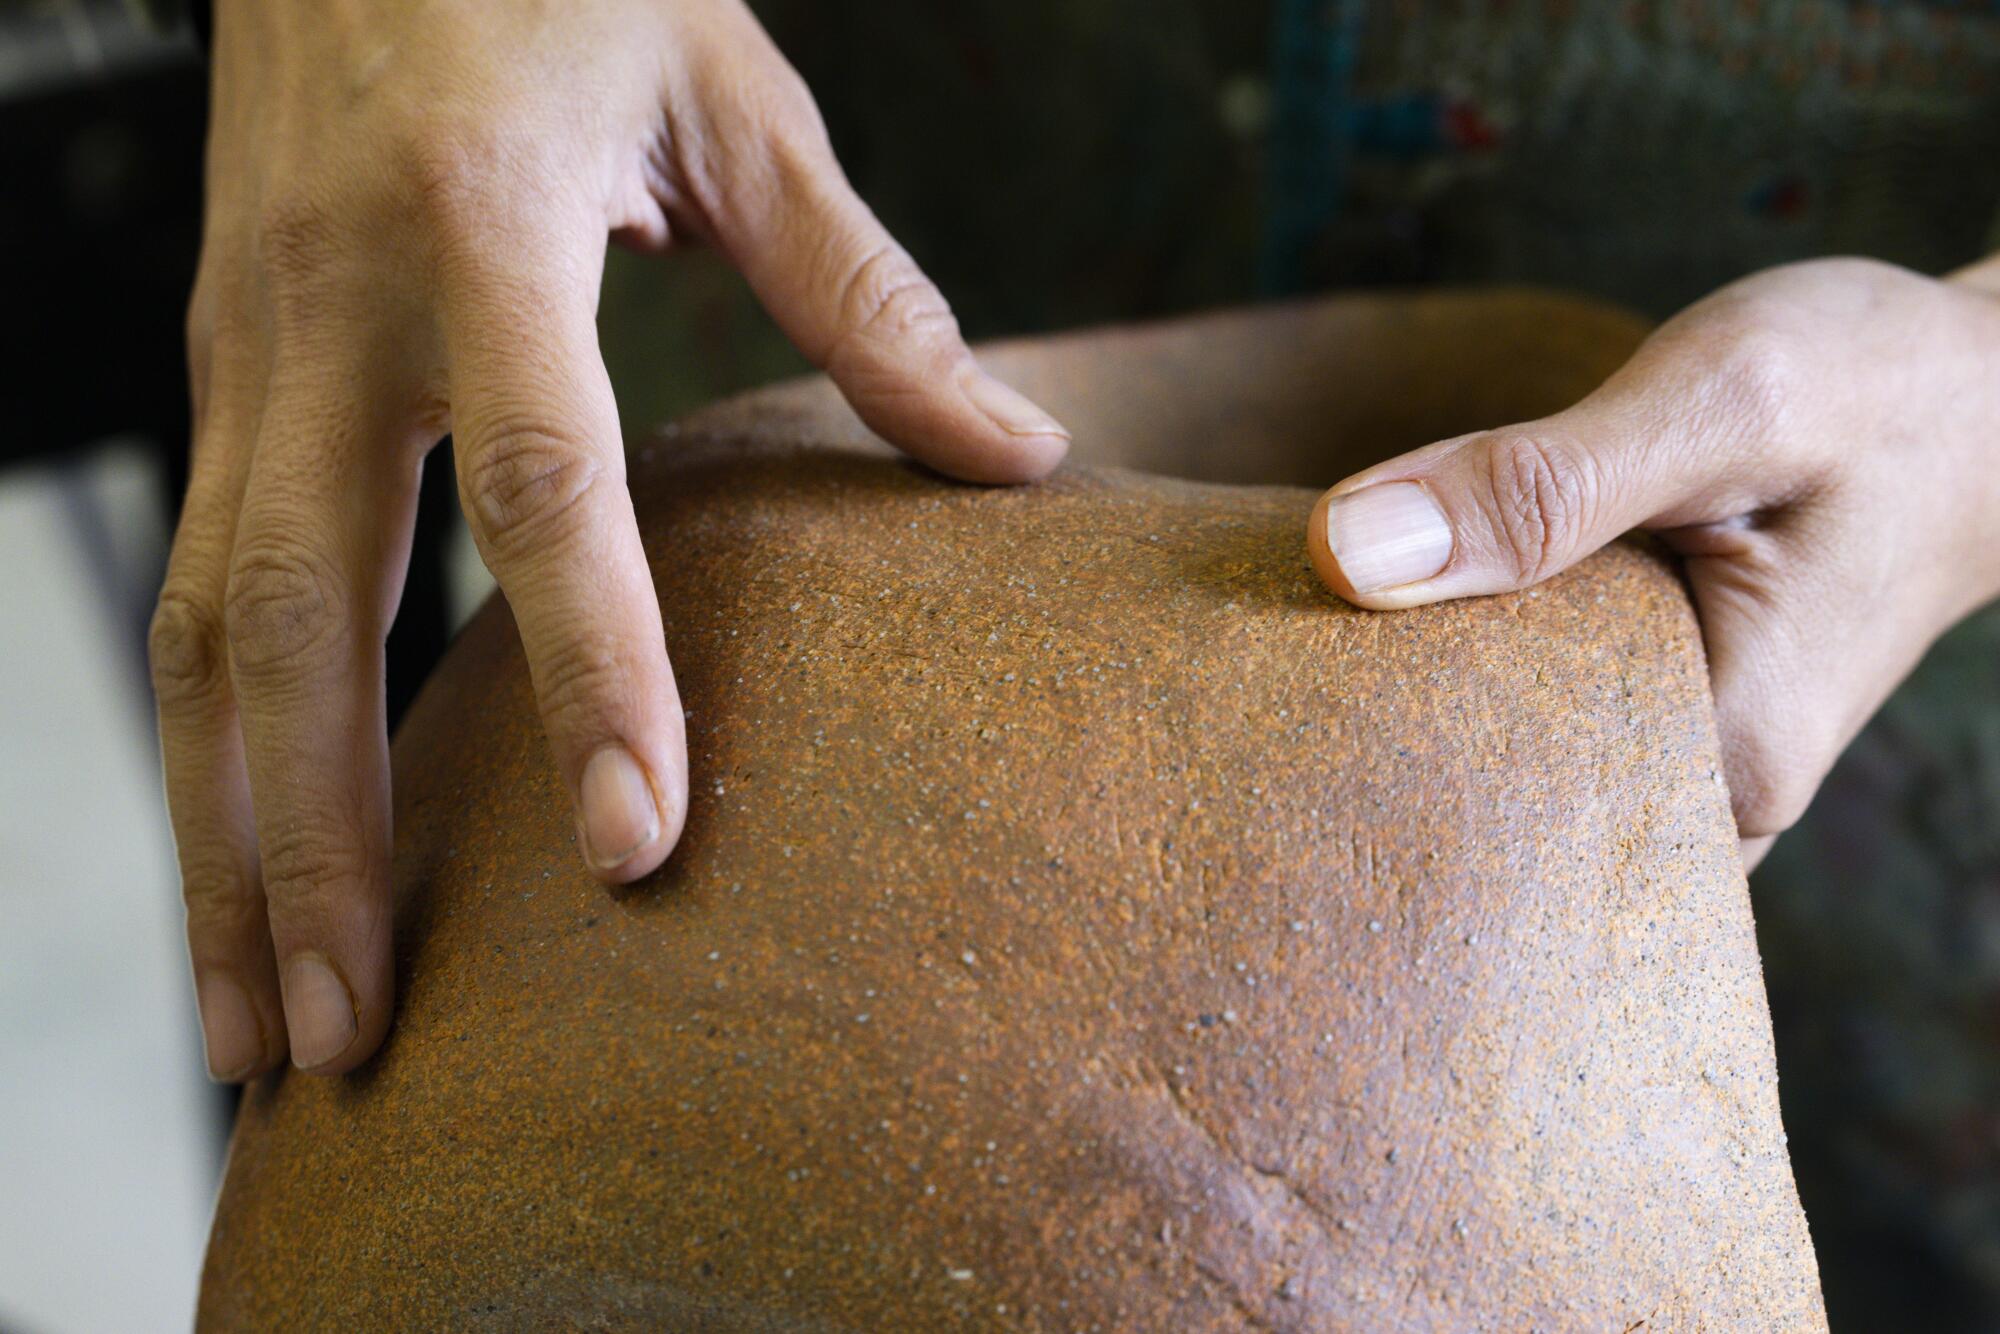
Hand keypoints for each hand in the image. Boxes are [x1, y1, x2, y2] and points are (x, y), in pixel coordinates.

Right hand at [152, 0, 1068, 1079]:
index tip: (631, 845)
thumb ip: (863, 287)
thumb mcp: (729, 97)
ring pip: (201, 635)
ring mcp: (242, 350)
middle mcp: (326, 310)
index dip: (590, 670)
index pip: (541, 486)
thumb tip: (1017, 456)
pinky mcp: (216, 374)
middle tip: (357, 1039)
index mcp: (477, 229)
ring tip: (272, 1030)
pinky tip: (246, 869)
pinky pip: (192, 591)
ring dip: (226, 843)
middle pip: (294, 612)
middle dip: (315, 840)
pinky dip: (210, 755)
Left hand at [1306, 257, 1999, 867]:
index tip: (1269, 662)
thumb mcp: (1718, 400)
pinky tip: (1420, 609)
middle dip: (1379, 717)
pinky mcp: (1663, 713)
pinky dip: (1478, 659)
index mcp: (1720, 760)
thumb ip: (1541, 483)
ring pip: (1506, 752)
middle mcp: (1702, 799)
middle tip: (1269, 643)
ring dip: (1423, 684)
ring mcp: (1684, 764)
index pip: (1486, 796)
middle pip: (1486, 790)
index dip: (1365, 729)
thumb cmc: (1882, 386)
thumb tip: (1344, 556)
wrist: (1991, 392)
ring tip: (1325, 623)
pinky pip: (1538, 713)